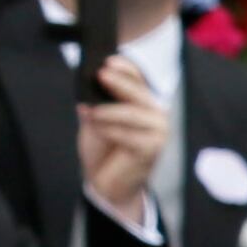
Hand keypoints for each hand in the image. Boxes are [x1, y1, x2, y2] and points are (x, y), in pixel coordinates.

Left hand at [76, 54, 165, 230]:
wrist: (106, 185)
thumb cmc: (102, 152)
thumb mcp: (95, 122)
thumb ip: (95, 105)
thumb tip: (88, 88)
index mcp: (144, 104)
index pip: (138, 79)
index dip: (124, 68)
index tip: (106, 61)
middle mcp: (155, 114)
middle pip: (138, 92)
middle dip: (118, 82)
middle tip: (100, 74)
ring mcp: (158, 131)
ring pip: (132, 113)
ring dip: (108, 111)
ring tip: (89, 111)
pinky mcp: (153, 148)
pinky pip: (129, 134)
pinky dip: (110, 130)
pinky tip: (96, 127)